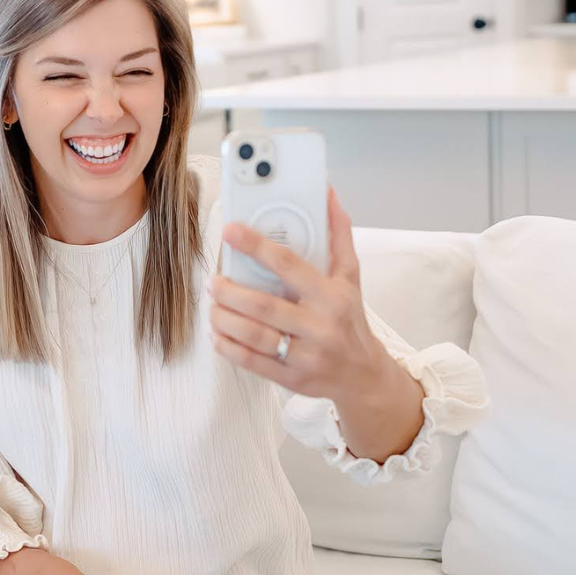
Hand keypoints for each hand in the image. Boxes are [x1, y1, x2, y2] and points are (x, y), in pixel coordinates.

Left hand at [209, 186, 391, 402]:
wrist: (364, 375)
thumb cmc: (351, 319)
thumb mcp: (350, 277)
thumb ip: (338, 235)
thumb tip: (328, 196)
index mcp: (331, 296)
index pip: (288, 265)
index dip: (256, 246)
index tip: (231, 231)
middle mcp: (319, 326)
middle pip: (264, 305)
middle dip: (230, 291)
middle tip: (213, 279)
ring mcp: (306, 355)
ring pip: (255, 335)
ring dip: (225, 319)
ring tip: (212, 305)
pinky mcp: (292, 378)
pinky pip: (253, 363)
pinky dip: (229, 348)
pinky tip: (217, 334)